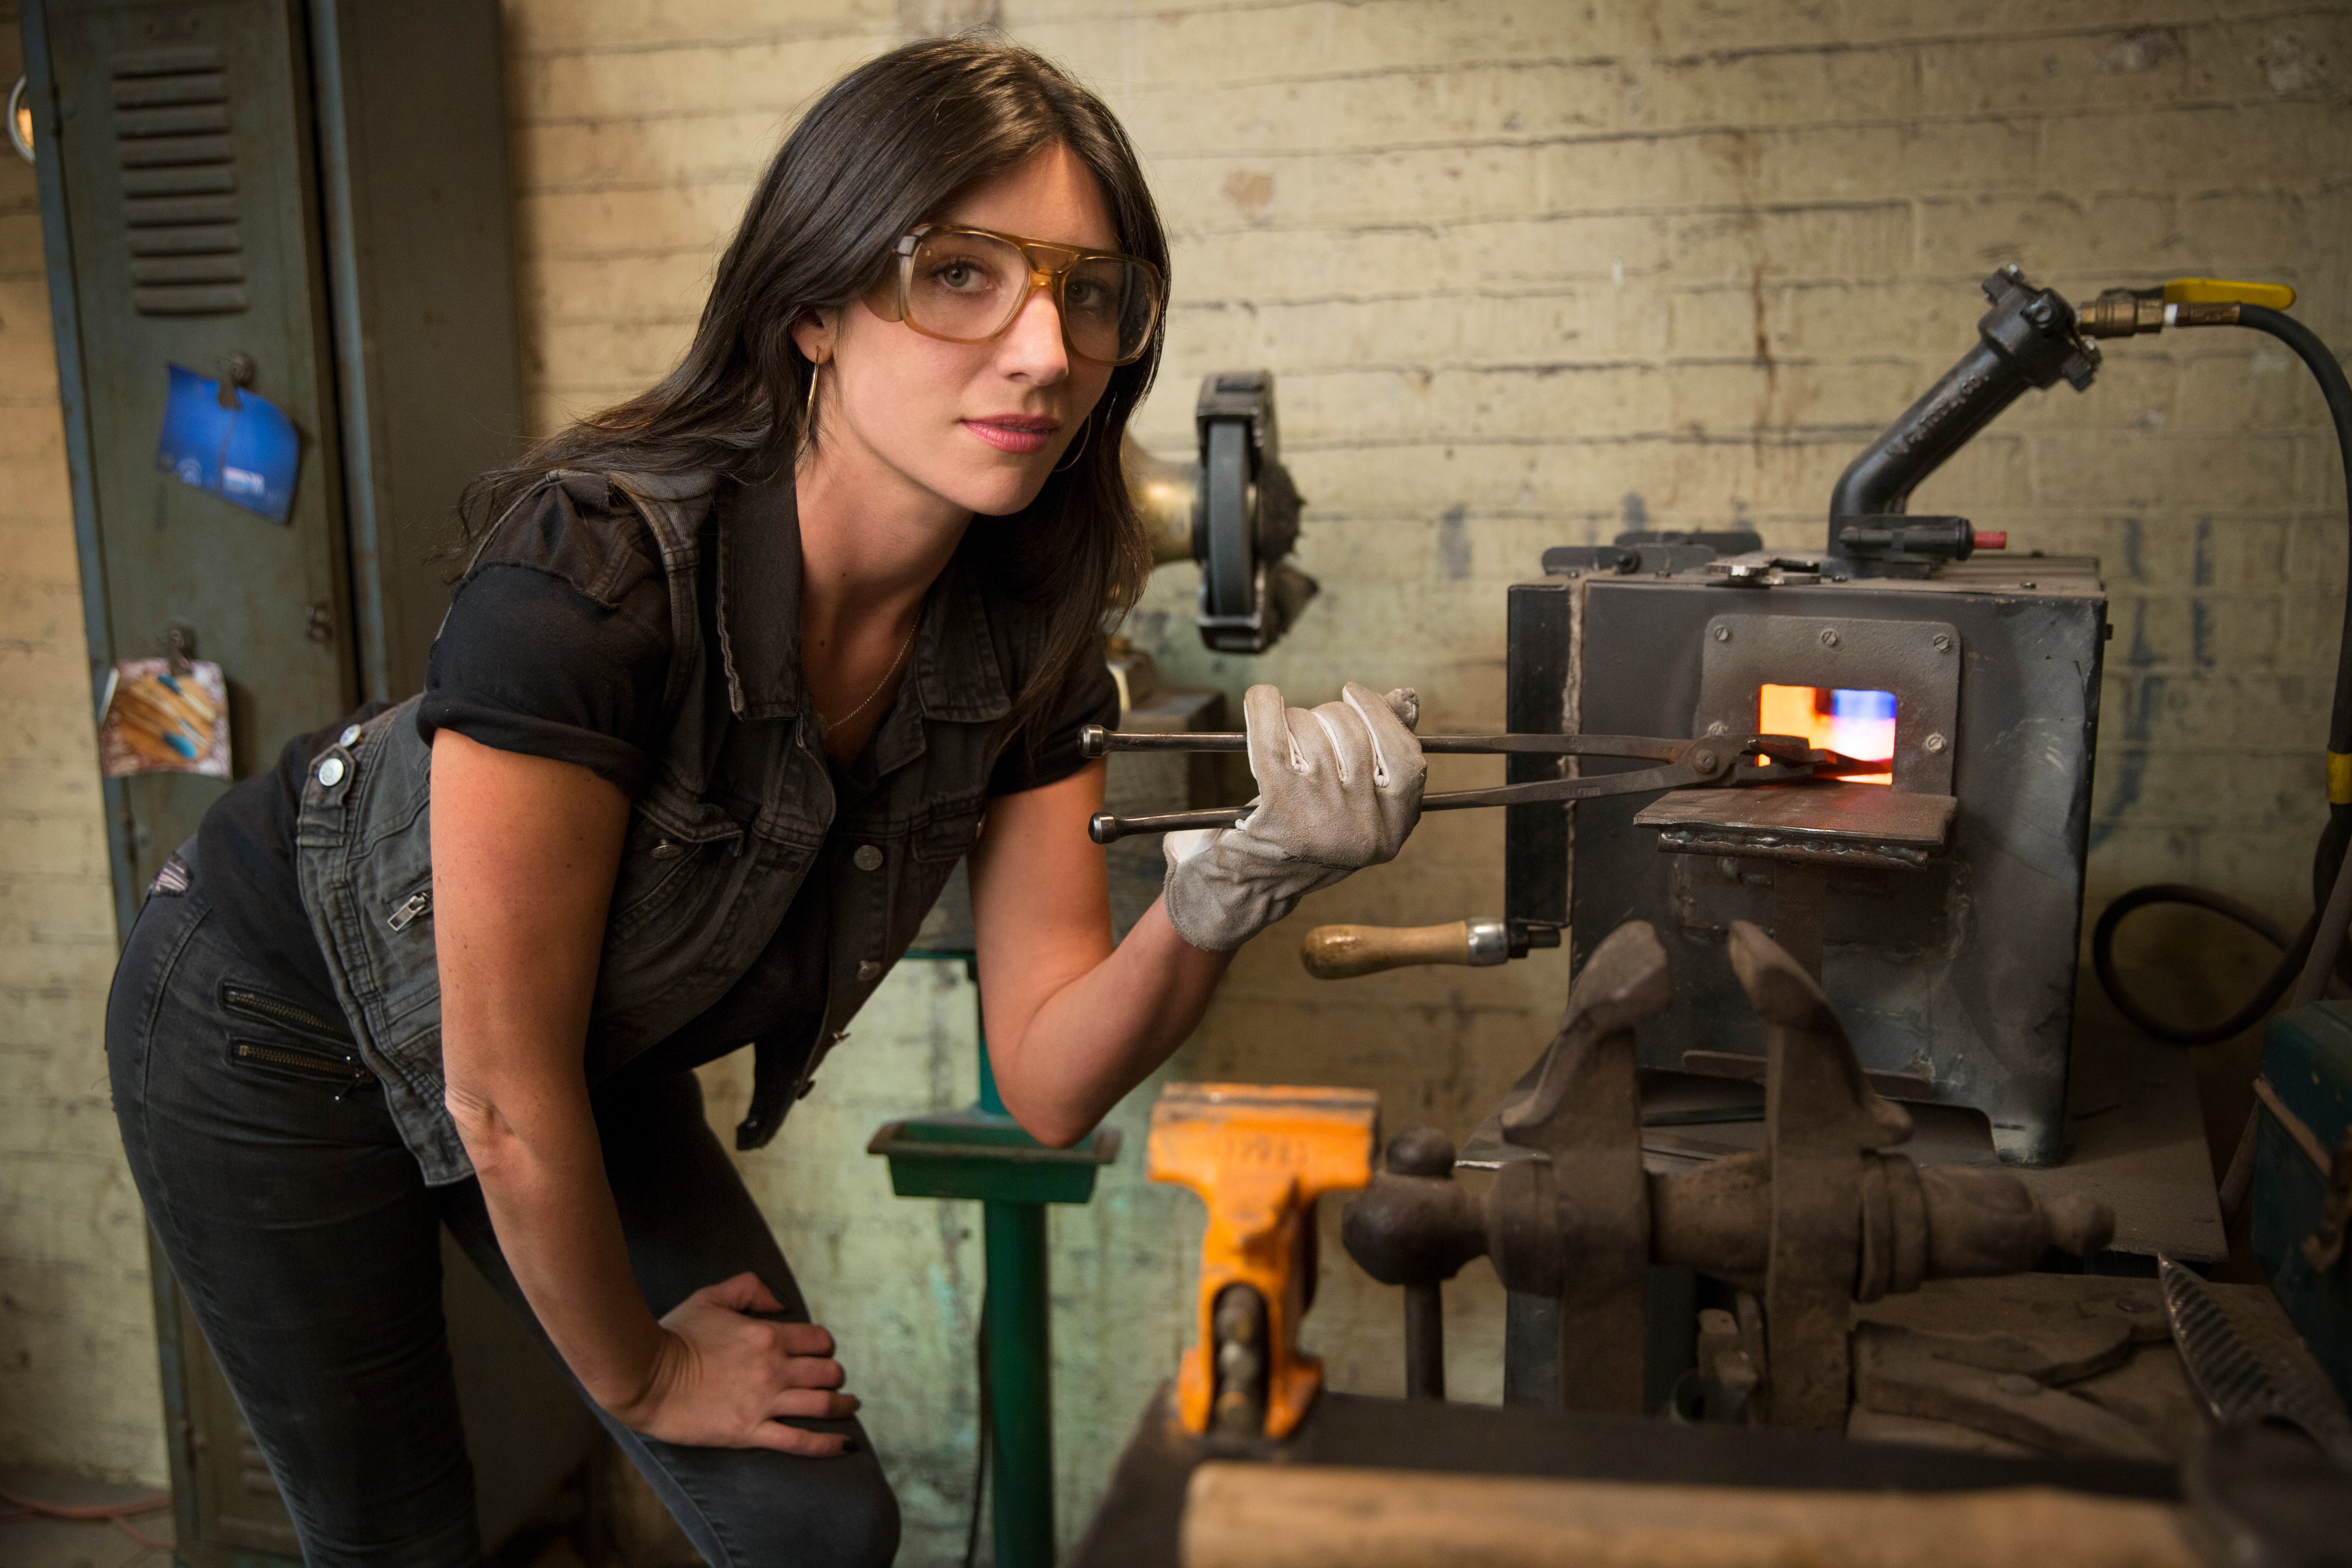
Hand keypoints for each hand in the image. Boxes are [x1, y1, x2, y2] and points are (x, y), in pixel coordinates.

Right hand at [610, 1272, 859, 1454]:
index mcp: (767, 1335)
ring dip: (842, 1405)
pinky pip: (800, 1441)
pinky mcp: (750, 1432)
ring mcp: (764, 1403)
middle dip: (834, 1375)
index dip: (824, 1346)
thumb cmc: (675, 1334)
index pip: (818, 1340)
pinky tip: (846, 1445)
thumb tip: (780, 1302)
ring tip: (849, 1406)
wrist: (645, 1377)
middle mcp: (773, 1369)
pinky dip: (828, 1445)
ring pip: (822, 1405)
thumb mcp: (711, 1297)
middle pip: (827, 1372)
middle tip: (830, 1380)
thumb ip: (750, 1289)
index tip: (819, 1353)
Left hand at [1161, 682, 1423, 952]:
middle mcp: (1364, 829)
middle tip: (1307, 729)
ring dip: (1293, 721)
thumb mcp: (1350, 803)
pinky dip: (1264, 707)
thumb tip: (1406, 699)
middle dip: (1325, 717)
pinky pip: (1273, 736)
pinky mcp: (1279, 808)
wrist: (1242, 890)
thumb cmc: (1298, 837)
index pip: (1407, 760)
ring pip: (1313, 730)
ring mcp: (1324, 819)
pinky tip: (1262, 699)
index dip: (1381, 718)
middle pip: (1353, 734)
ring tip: (1283, 741)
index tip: (1353, 694)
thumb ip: (1381, 752)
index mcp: (1392, 832)